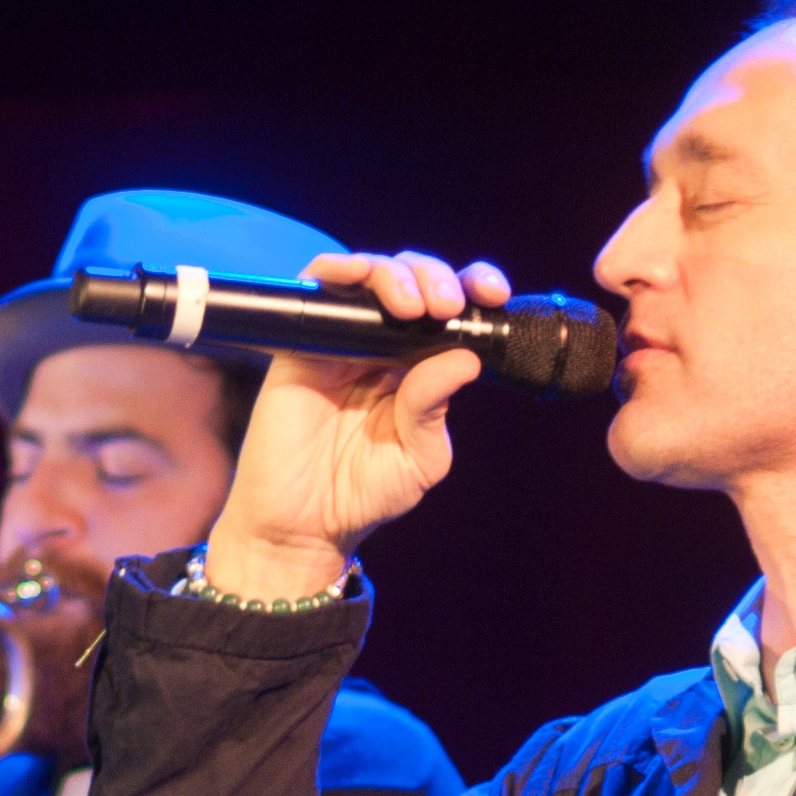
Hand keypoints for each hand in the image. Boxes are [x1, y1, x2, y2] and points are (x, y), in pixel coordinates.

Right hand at [202, 250, 511, 599]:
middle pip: (413, 280)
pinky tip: (357, 276)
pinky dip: (337, 268)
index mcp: (418, 369)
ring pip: (370, 274)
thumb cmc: (362, 497)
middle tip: (446, 306)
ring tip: (414, 306)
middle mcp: (381, 348)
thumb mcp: (419, 459)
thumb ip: (434, 409)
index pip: (451, 312)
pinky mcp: (302, 345)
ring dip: (397, 274)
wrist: (303, 527)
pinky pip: (317, 287)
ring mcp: (341, 342)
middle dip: (437, 277)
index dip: (473, 287)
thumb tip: (462, 358)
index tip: (493, 293)